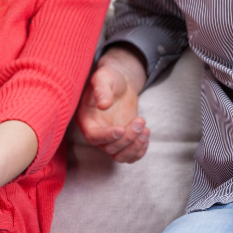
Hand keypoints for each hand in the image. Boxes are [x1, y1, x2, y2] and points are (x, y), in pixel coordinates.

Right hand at [77, 47, 149, 162]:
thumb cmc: (109, 78)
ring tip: (145, 130)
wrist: (120, 84)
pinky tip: (146, 137)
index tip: (121, 129)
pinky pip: (130, 156)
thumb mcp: (104, 77)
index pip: (93, 136)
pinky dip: (139, 152)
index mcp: (87, 119)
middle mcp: (97, 133)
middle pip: (110, 148)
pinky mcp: (123, 140)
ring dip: (135, 147)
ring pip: (120, 156)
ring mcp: (110, 139)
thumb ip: (101, 88)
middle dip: (128, 138)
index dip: (106, 136)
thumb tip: (103, 104)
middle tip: (140, 121)